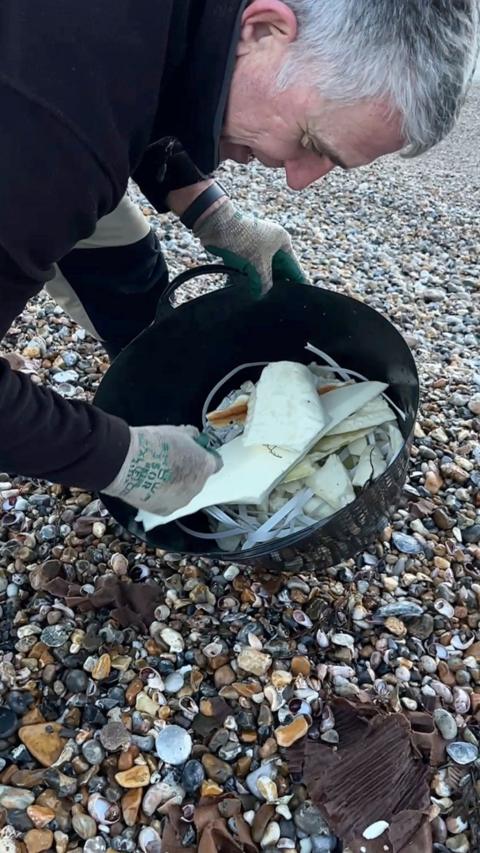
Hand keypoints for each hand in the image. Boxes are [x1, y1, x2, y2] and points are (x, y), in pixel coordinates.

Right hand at [103, 425, 221, 514]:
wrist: (128, 462)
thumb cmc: (153, 445)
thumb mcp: (178, 432)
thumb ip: (191, 437)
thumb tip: (192, 437)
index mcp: (205, 466)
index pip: (216, 464)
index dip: (205, 457)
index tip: (197, 453)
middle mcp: (197, 487)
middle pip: (198, 479)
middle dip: (188, 471)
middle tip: (171, 462)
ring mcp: (181, 500)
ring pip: (183, 492)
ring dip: (175, 485)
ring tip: (157, 473)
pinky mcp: (165, 510)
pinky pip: (168, 502)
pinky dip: (161, 495)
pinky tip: (150, 485)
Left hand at [194, 199, 306, 294]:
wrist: (217, 226)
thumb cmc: (243, 241)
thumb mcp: (258, 267)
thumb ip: (264, 284)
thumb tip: (262, 295)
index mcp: (283, 243)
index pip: (295, 268)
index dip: (298, 283)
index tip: (301, 297)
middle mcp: (273, 243)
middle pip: (280, 270)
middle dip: (277, 285)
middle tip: (277, 301)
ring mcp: (259, 246)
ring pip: (264, 269)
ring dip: (262, 282)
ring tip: (263, 297)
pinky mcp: (245, 250)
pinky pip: (251, 268)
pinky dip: (251, 277)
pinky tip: (249, 289)